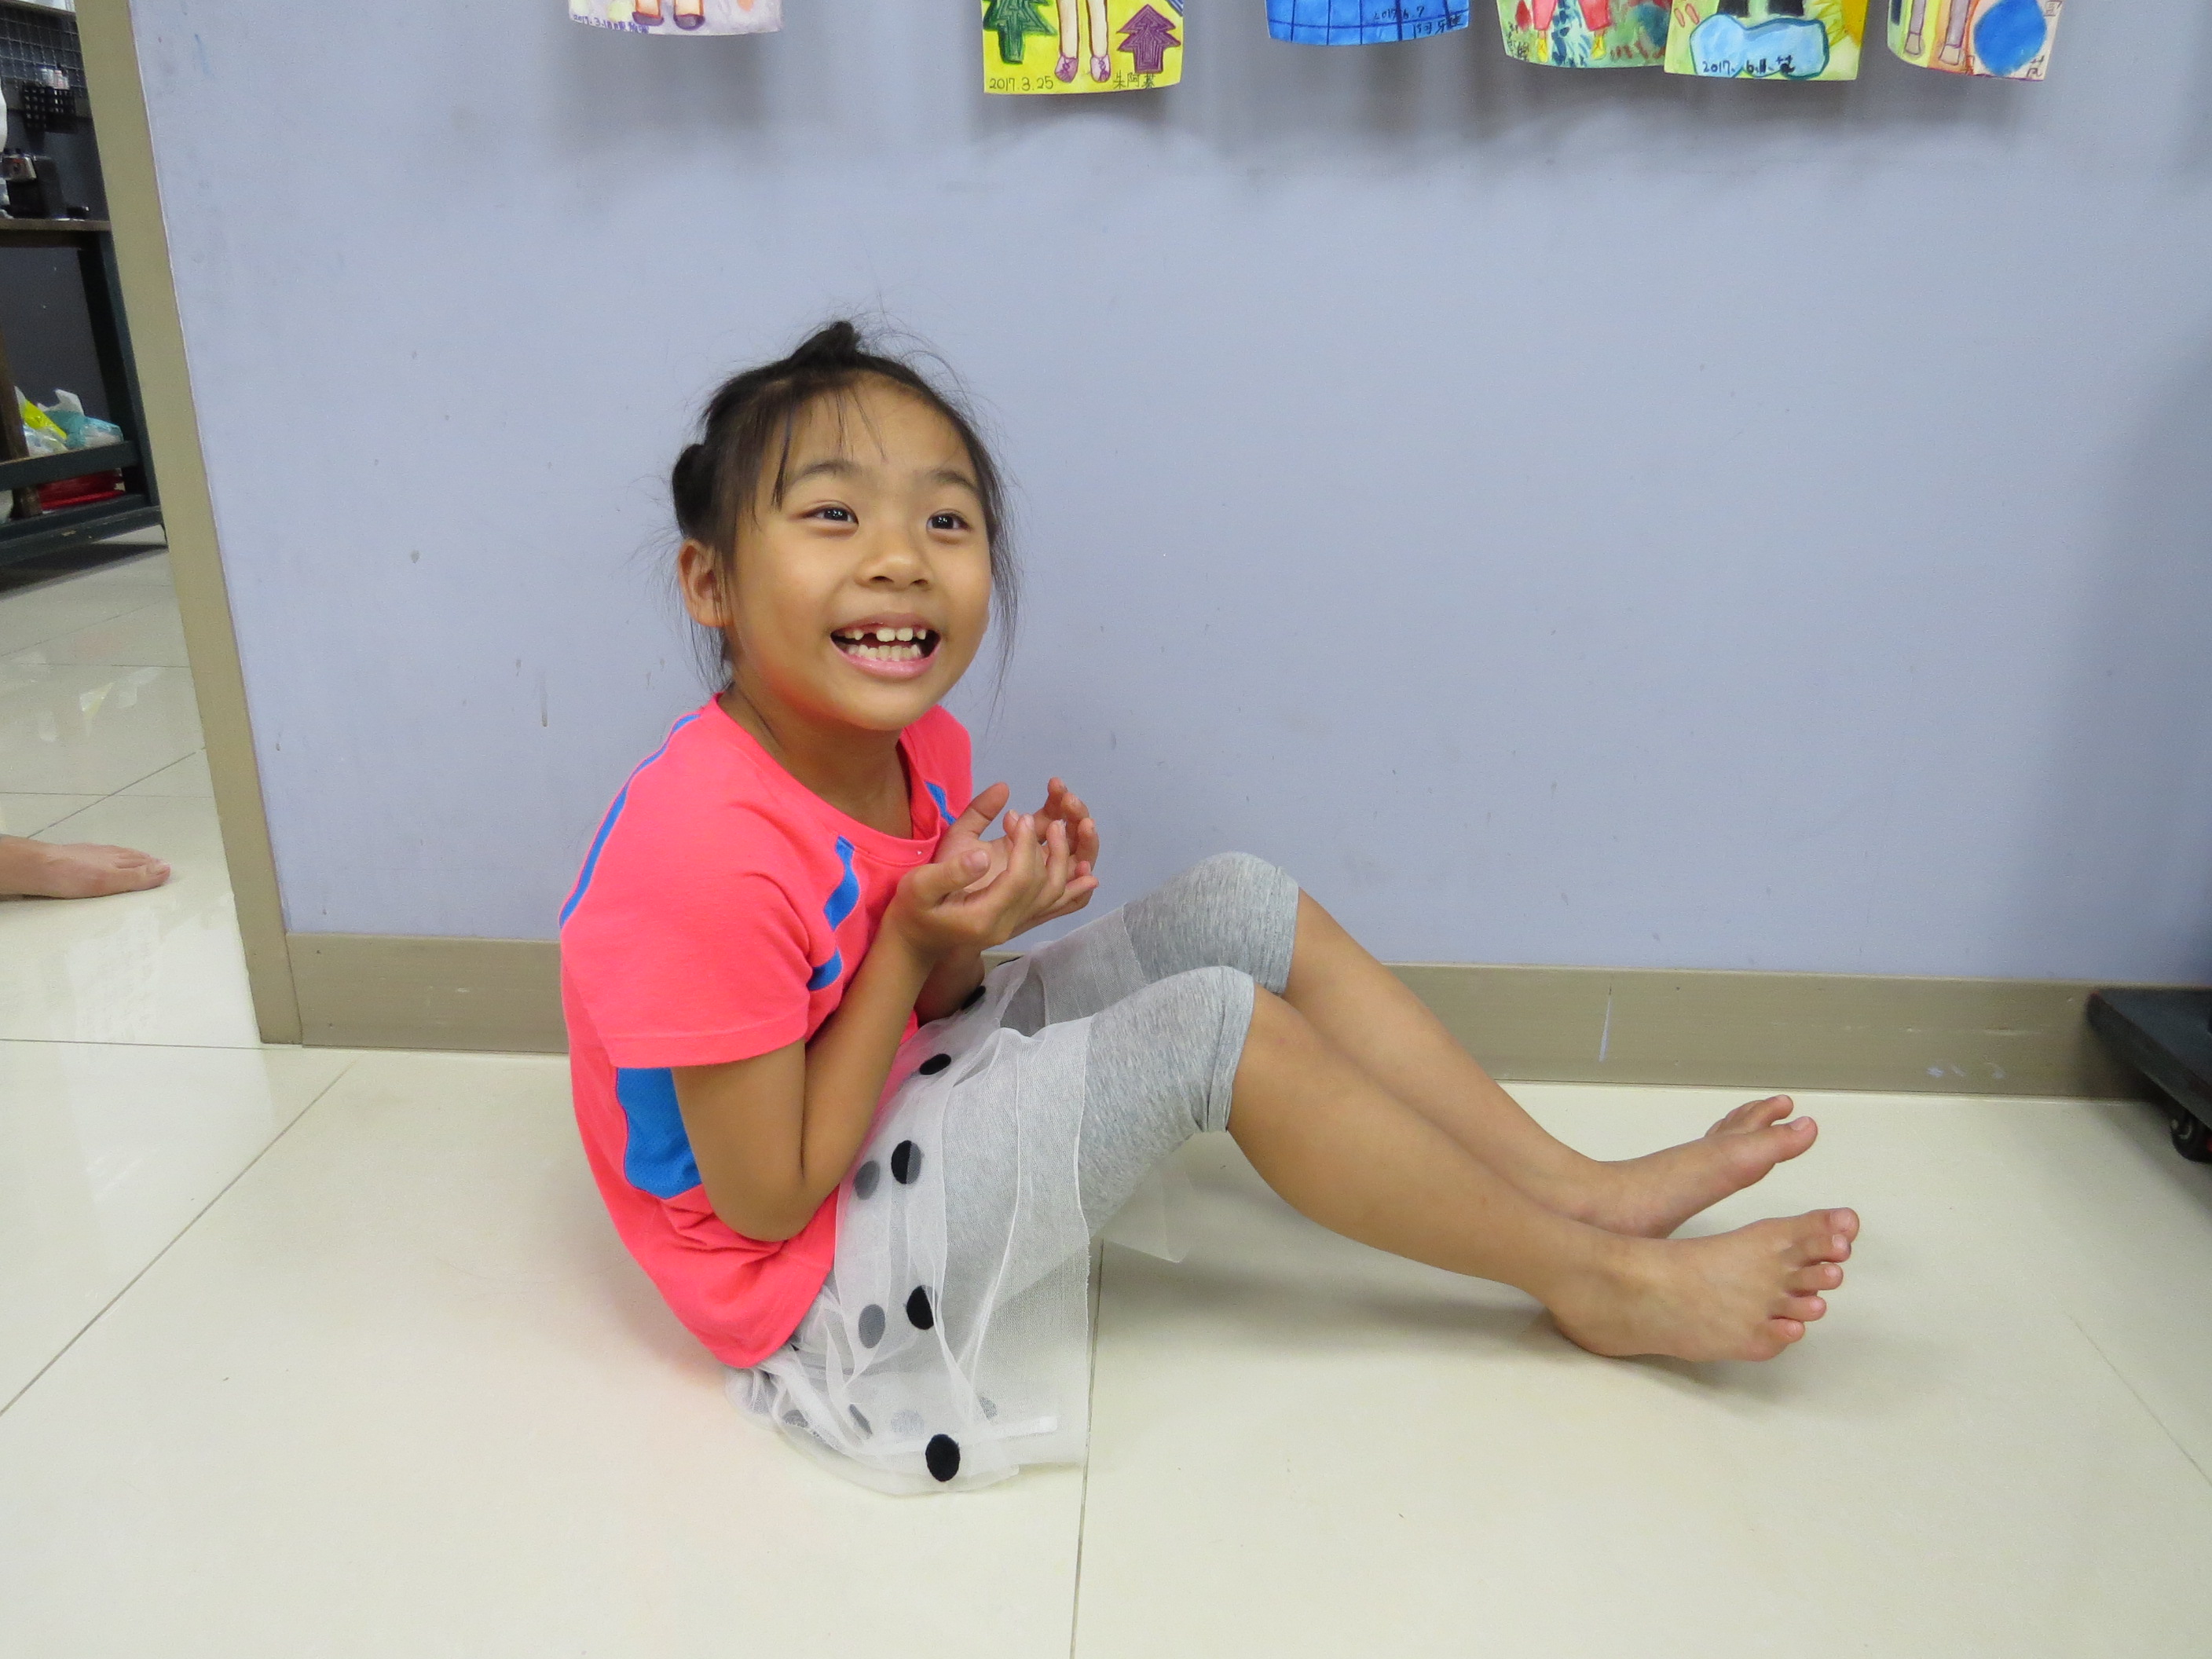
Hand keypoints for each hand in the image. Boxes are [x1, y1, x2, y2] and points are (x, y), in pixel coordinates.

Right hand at [888, 795, 1098, 960]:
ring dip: (1065, 862)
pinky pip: (1053, 907)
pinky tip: (1088, 874)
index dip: (1025, 846)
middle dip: (1051, 849)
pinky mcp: (1018, 921)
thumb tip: (984, 854)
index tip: (1020, 816)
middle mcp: (1007, 925)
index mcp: (984, 916)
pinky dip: (1073, 890)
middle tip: (1046, 817)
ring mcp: (1016, 926)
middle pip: (1044, 887)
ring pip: (1054, 897)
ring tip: (1062, 829)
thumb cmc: (913, 910)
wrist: (916, 943)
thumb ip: (951, 871)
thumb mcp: (920, 886)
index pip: (1019, 879)